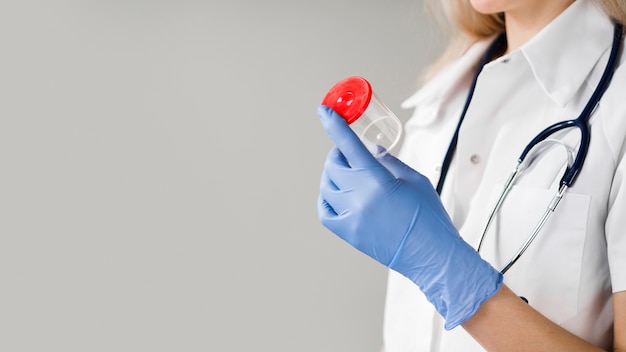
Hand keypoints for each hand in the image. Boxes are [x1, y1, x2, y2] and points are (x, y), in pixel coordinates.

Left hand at [317, 105, 501, 328]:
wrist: (431, 255)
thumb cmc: (429, 217)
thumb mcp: (415, 180)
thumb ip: (389, 162)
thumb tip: (370, 150)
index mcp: (378, 180)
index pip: (349, 145)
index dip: (334, 125)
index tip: (323, 111)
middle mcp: (360, 198)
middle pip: (334, 166)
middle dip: (338, 154)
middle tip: (348, 153)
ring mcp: (351, 217)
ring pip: (327, 186)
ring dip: (333, 175)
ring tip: (348, 175)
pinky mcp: (348, 233)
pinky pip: (325, 210)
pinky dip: (327, 198)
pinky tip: (338, 194)